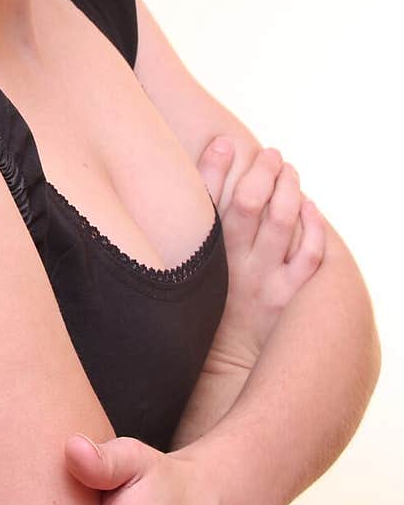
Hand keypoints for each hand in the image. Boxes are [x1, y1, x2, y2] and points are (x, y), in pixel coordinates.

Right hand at [197, 138, 325, 357]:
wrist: (227, 360)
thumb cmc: (207, 301)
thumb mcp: (190, 266)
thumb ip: (195, 217)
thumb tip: (204, 164)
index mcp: (205, 257)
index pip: (209, 201)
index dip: (216, 166)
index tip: (226, 143)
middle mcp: (235, 266)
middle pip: (251, 203)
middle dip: (262, 171)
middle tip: (270, 155)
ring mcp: (265, 282)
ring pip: (282, 221)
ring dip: (288, 188)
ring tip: (288, 172)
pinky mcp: (289, 296)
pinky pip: (310, 257)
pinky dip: (314, 227)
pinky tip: (309, 208)